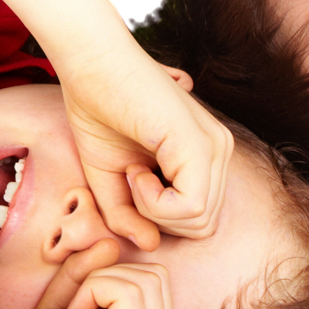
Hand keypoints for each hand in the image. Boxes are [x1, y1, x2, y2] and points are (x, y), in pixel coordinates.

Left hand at [0, 243, 175, 308]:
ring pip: (147, 280)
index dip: (115, 279)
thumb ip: (84, 275)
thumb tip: (110, 244)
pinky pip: (128, 292)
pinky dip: (95, 289)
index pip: (156, 285)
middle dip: (111, 275)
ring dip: (100, 282)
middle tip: (75, 304)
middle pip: (157, 278)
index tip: (78, 304)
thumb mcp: (62, 305)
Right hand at [60, 48, 234, 245]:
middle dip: (158, 217)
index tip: (132, 181)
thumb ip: (128, 216)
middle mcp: (219, 152)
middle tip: (132, 177)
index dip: (160, 217)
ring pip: (199, 221)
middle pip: (203, 226)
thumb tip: (151, 245)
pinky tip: (137, 171)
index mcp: (206, 158)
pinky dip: (155, 202)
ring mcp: (214, 147)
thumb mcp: (110, 180)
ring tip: (134, 170)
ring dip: (153, 208)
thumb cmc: (98, 112)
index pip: (200, 219)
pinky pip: (189, 206)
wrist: (89, 63)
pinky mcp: (200, 145)